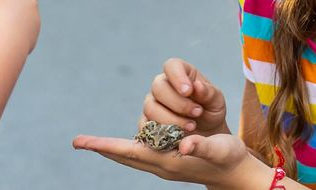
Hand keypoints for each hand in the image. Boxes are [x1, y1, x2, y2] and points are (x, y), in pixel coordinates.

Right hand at [0, 0, 40, 52]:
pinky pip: (24, 35)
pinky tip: (3, 38)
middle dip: (15, 9)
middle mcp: (33, 9)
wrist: (0, 44)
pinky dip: (16, 36)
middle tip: (0, 13)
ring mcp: (35, 25)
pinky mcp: (33, 39)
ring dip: (16, 23)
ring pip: (26, 21)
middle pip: (27, 5)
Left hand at [73, 133, 268, 188]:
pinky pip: (142, 154)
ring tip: (97, 143)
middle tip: (79, 142)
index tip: (82, 142)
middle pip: (124, 156)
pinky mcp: (169, 161)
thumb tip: (184, 145)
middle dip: (102, 148)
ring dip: (116, 148)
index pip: (129, 152)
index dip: (105, 145)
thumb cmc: (229, 159)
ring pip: (132, 155)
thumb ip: (201, 147)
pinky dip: (129, 148)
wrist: (237, 173)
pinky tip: (125, 144)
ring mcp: (163, 164)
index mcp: (167, 162)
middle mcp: (161, 164)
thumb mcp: (219, 149)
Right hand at [142, 58, 228, 135]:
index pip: (172, 66)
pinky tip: (179, 136)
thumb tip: (197, 86)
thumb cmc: (210, 112)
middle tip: (197, 113)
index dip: (177, 76)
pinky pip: (146, 127)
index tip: (188, 91)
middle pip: (158, 87)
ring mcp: (152, 104)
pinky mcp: (146, 123)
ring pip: (151, 108)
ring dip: (172, 120)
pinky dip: (163, 133)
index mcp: (181, 74)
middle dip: (178, 103)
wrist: (206, 135)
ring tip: (192, 126)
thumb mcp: (216, 102)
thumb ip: (208, 93)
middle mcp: (162, 86)